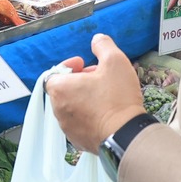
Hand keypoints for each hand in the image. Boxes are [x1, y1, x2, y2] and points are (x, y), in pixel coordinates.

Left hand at [45, 35, 146, 150]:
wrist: (126, 135)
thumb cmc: (117, 97)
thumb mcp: (115, 61)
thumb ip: (103, 45)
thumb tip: (96, 39)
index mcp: (60, 90)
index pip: (54, 73)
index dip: (70, 66)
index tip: (85, 63)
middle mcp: (58, 110)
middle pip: (64, 90)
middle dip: (79, 81)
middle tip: (99, 77)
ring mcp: (67, 129)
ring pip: (72, 107)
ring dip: (84, 98)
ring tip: (105, 94)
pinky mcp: (78, 142)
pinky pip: (80, 123)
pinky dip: (89, 115)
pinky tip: (106, 112)